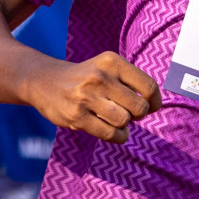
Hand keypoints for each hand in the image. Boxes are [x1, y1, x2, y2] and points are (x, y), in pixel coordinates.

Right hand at [25, 51, 160, 142]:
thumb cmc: (84, 77)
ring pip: (124, 121)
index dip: (155, 102)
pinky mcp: (76, 116)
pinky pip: (109, 134)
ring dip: (125, 125)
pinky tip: (113, 132)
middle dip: (138, 115)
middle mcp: (100, 77)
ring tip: (117, 120)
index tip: (151, 107)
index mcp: (112, 62)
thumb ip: (129, 81)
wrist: (44, 81)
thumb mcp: (106, 67)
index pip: (148, 87)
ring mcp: (87, 97)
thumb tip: (153, 105)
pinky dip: (118, 137)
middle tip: (129, 112)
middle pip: (139, 107)